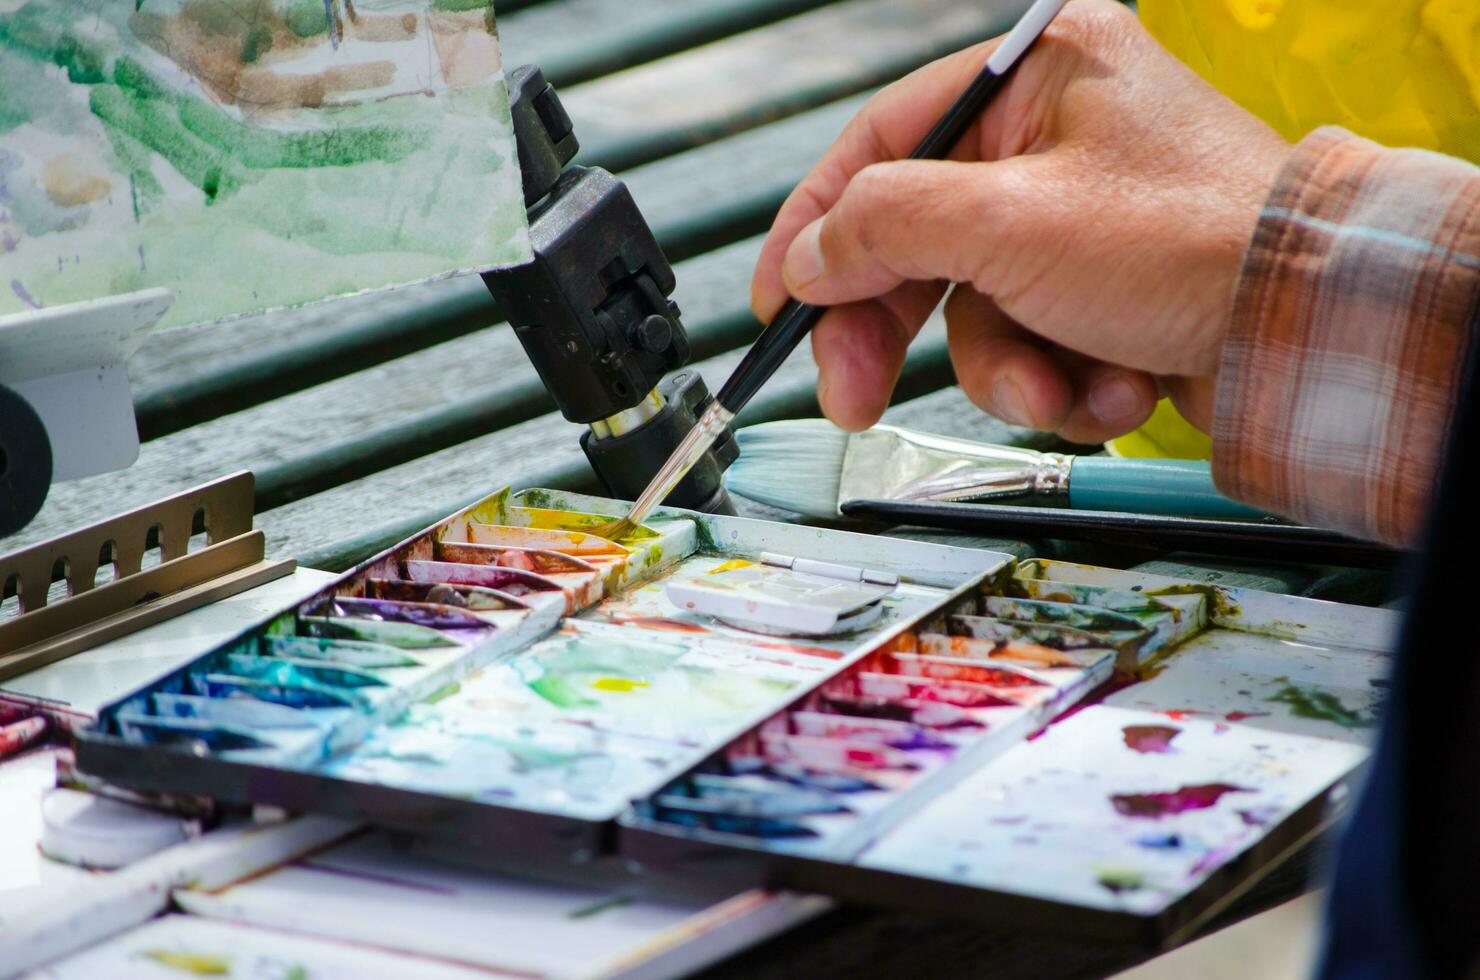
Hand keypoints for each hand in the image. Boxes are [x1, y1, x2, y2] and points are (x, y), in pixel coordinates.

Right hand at [750, 0, 1291, 441]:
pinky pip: (1038, 340)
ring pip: (979, 311)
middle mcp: (1055, 136)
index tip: (779, 301)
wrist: (1314, 328)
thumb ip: (887, 225)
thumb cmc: (1194, 243)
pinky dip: (1066, 378)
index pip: (881, 144)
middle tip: (851, 398)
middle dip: (900, 333)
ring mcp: (1081, 217)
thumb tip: (813, 254)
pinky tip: (1116, 381)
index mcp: (1036, 76)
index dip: (816, 228)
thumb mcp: (1011, 222)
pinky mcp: (1106, 287)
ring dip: (1012, 368)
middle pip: (921, 241)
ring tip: (1061, 385)